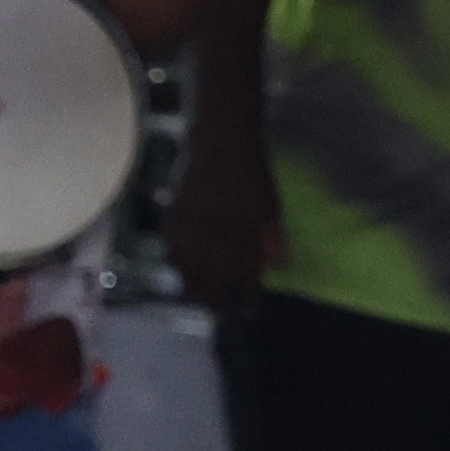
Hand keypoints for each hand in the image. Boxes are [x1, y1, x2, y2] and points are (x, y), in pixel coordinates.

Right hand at [166, 139, 276, 310]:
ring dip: (193, 285)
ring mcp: (194, 224)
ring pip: (189, 266)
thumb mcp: (272, 203)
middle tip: (220, 311)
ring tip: (197, 296)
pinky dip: (175, 261)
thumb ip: (273, 236)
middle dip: (217, 299)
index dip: (247, 296)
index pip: (246, 274)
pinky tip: (179, 268)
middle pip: (214, 277)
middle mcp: (218, 232)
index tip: (249, 311)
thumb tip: (277, 266)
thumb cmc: (252, 170)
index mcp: (246, 230)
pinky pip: (171, 246)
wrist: (222, 138)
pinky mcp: (176, 214)